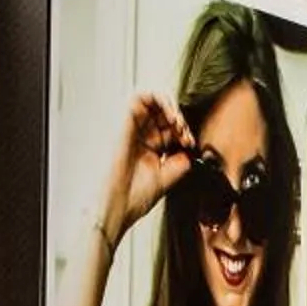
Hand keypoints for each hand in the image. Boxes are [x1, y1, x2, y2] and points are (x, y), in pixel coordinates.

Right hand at [101, 92, 194, 250]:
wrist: (117, 207)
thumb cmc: (132, 199)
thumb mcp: (166, 179)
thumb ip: (179, 163)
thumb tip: (189, 150)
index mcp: (147, 150)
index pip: (167, 129)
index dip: (182, 130)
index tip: (188, 142)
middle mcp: (139, 138)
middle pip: (161, 113)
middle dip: (178, 119)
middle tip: (184, 133)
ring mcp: (131, 131)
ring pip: (151, 101)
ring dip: (170, 106)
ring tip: (177, 122)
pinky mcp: (125, 125)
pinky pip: (138, 98)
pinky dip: (157, 100)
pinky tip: (170, 116)